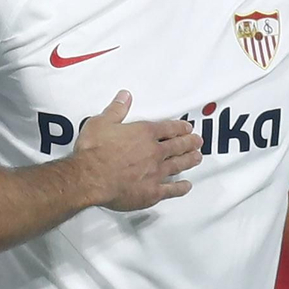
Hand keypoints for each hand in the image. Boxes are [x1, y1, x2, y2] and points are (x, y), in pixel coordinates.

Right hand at [72, 91, 203, 210]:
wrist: (90, 177)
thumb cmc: (94, 151)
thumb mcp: (101, 122)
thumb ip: (116, 109)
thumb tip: (125, 96)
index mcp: (144, 134)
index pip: (168, 128)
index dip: (180, 127)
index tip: (188, 128)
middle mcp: (154, 152)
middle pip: (178, 146)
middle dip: (190, 143)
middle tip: (198, 141)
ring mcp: (155, 172)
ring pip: (179, 165)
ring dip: (190, 160)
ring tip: (197, 157)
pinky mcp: (152, 192)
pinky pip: (171, 190)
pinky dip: (181, 187)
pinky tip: (186, 186)